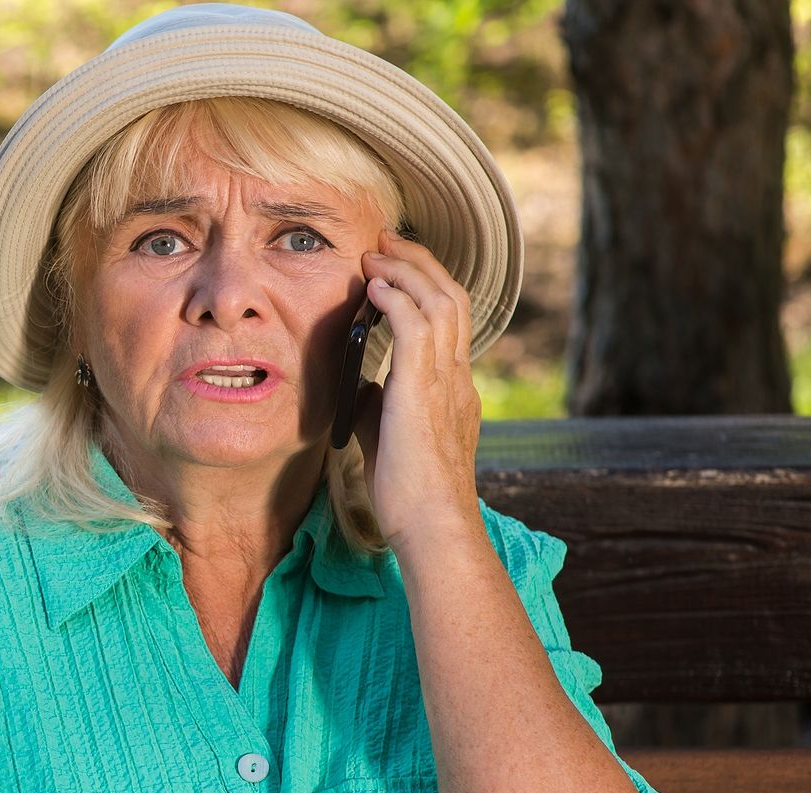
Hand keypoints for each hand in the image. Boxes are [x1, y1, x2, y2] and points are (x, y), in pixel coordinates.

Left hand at [350, 229, 483, 551]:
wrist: (430, 525)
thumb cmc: (408, 494)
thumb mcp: (389, 437)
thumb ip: (380, 407)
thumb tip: (362, 386)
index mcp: (453, 389)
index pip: (448, 321)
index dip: (423, 287)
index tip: (391, 268)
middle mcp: (457, 378)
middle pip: (452, 298)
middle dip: (418, 263)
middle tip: (385, 241)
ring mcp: (447, 383)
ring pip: (442, 303)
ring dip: (406, 271)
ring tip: (376, 253)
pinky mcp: (425, 391)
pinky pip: (419, 327)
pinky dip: (397, 299)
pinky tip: (374, 286)